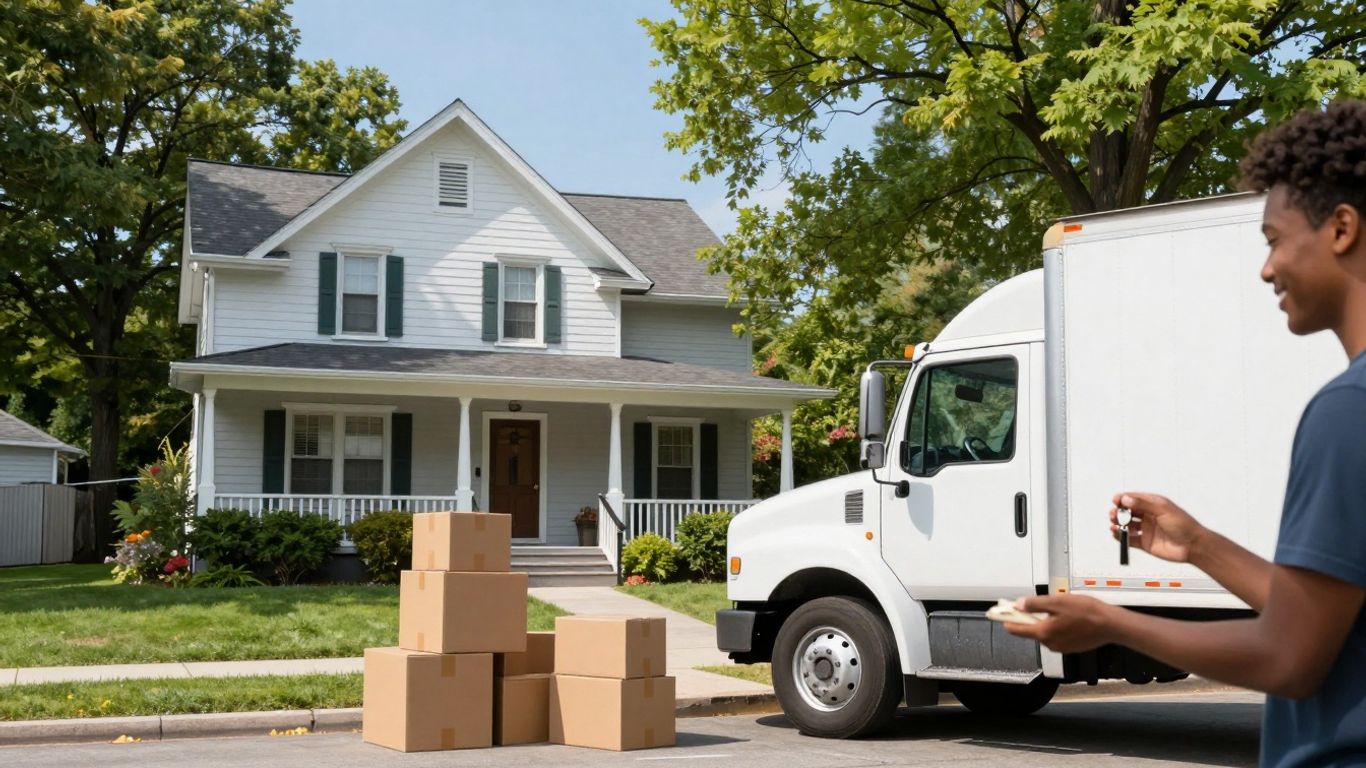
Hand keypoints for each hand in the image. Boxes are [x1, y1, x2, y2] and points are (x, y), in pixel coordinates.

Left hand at [1003, 594, 1121, 652]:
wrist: (1110, 624)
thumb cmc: (1086, 612)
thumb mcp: (1056, 602)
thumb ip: (1035, 604)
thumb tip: (1019, 605)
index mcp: (1043, 632)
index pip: (1016, 629)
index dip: (1006, 619)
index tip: (999, 613)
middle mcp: (1050, 643)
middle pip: (1031, 629)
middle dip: (1030, 616)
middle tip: (1035, 603)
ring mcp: (1060, 647)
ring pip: (1045, 632)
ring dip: (1046, 621)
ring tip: (1060, 609)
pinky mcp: (1070, 647)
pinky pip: (1057, 636)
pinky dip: (1057, 626)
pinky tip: (1068, 617)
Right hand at [1110, 492, 1205, 563]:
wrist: (1193, 546)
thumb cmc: (1184, 525)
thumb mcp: (1163, 509)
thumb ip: (1143, 504)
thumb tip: (1126, 498)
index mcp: (1153, 505)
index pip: (1133, 499)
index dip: (1123, 499)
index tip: (1116, 501)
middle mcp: (1148, 516)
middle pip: (1127, 512)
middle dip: (1118, 512)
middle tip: (1115, 515)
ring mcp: (1146, 529)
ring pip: (1126, 525)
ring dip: (1117, 523)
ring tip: (1115, 524)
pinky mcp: (1144, 543)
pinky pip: (1128, 539)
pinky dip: (1120, 537)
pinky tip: (1117, 534)